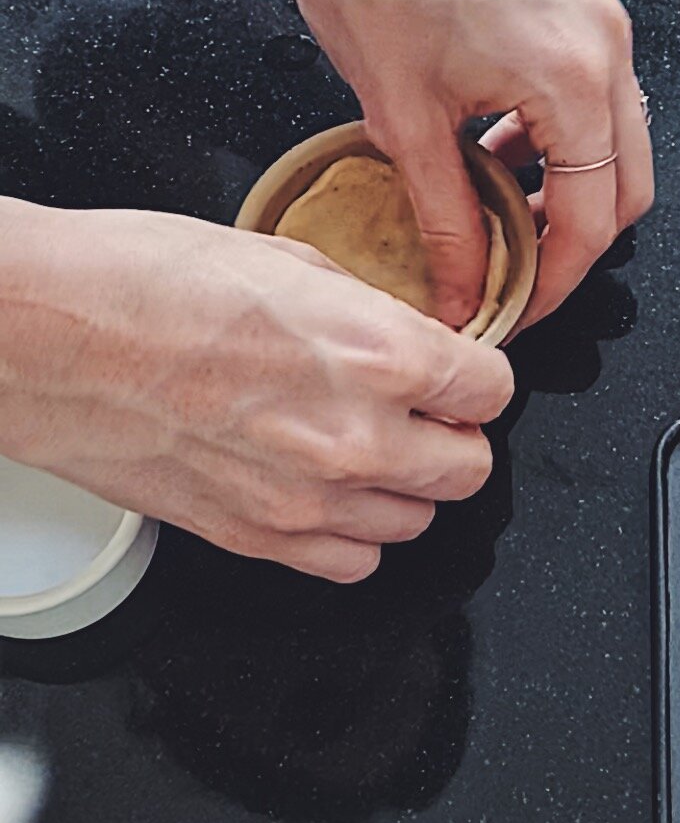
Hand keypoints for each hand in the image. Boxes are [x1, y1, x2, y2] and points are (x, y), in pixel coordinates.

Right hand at [0, 200, 513, 581]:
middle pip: (469, 470)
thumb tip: (405, 332)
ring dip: (406, 484)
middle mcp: (353, 436)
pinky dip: (353, 533)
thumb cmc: (142, 280)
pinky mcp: (252, 539)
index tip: (460, 370)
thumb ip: (368, 311)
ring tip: (366, 442)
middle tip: (424, 407)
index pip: (491, 391)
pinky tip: (327, 489)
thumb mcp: (287, 259)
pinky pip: (351, 563)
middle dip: (455, 434)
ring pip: (417, 522)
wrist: (40, 336)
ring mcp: (303, 500)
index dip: (477, 375)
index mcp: (374, 352)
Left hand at [227, 0, 654, 332]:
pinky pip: (590, 96)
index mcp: (573, 76)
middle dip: (572, 242)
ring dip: (565, 190)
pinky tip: (493, 152)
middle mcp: (605, 44)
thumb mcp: (402, 117)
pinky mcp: (573, 3)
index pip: (594, 219)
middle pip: (625, 187)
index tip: (512, 308)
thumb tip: (465, 288)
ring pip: (613, 143)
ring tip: (492, 216)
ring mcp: (596, 18)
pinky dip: (555, 140)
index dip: (554, 282)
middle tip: (509, 277)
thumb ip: (445, 218)